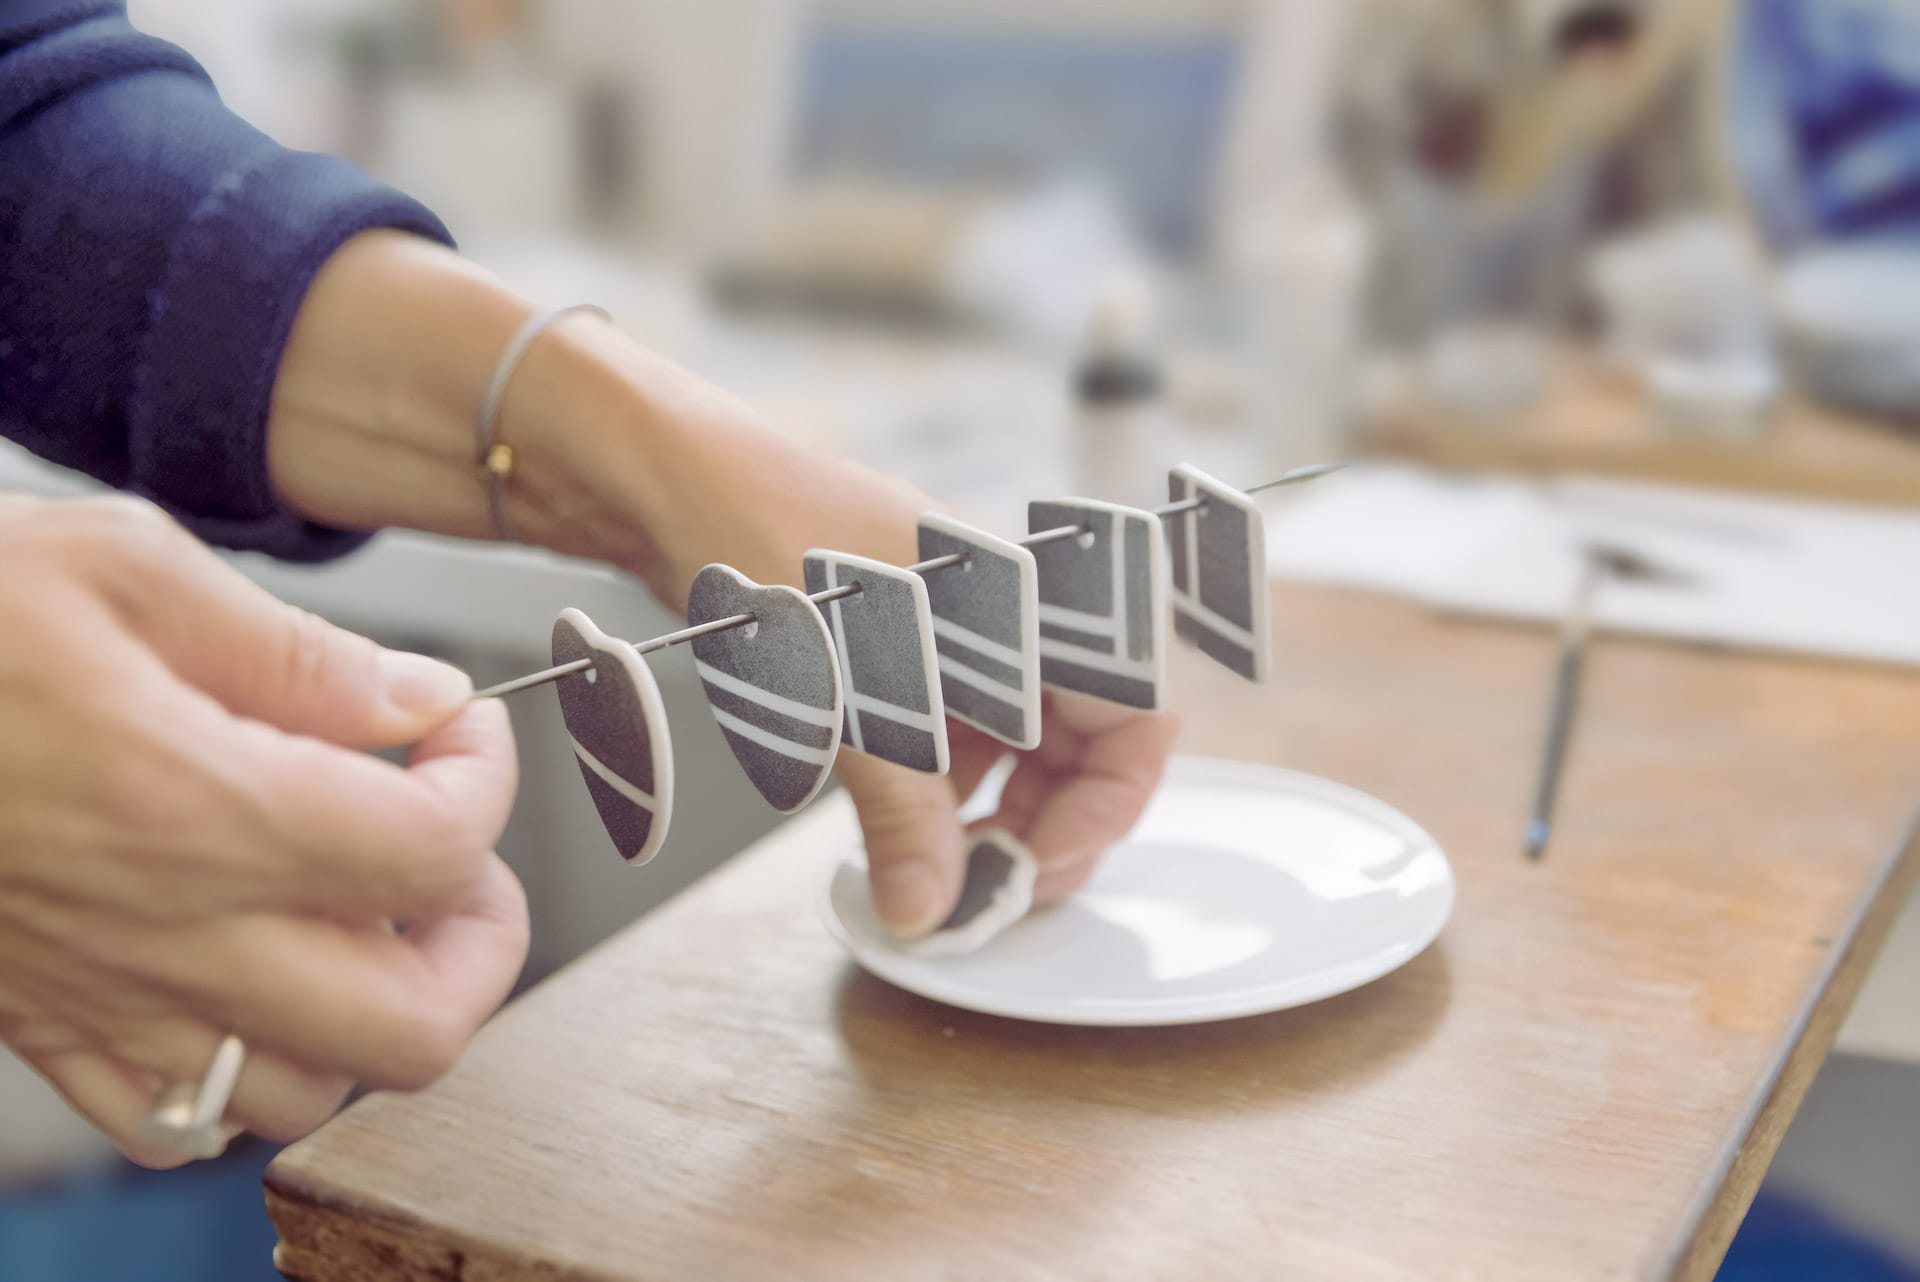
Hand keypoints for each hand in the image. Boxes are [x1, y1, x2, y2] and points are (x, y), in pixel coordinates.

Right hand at [0, 495, 526, 1166]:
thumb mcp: (122, 565)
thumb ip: (294, 650)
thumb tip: (417, 700)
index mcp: (203, 806)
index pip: (438, 850)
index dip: (487, 783)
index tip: (461, 738)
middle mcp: (165, 929)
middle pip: (412, 1026)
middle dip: (477, 944)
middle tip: (462, 865)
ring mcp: (97, 997)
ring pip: (309, 1093)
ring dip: (372, 1011)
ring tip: (362, 917)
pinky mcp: (35, 1023)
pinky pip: (173, 1118)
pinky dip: (247, 1071)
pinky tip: (248, 978)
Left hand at [563, 403, 1180, 934]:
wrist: (671, 482)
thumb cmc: (773, 542)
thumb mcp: (848, 689)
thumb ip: (901, 811)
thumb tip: (928, 911)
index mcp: (1037, 602)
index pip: (1138, 716)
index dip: (1106, 804)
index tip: (1034, 866)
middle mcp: (1015, 624)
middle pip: (1081, 751)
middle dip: (1042, 832)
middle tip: (983, 897)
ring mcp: (962, 646)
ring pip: (1015, 758)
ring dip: (986, 826)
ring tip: (932, 880)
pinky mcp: (908, 665)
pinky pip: (953, 747)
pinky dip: (936, 801)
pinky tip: (898, 840)